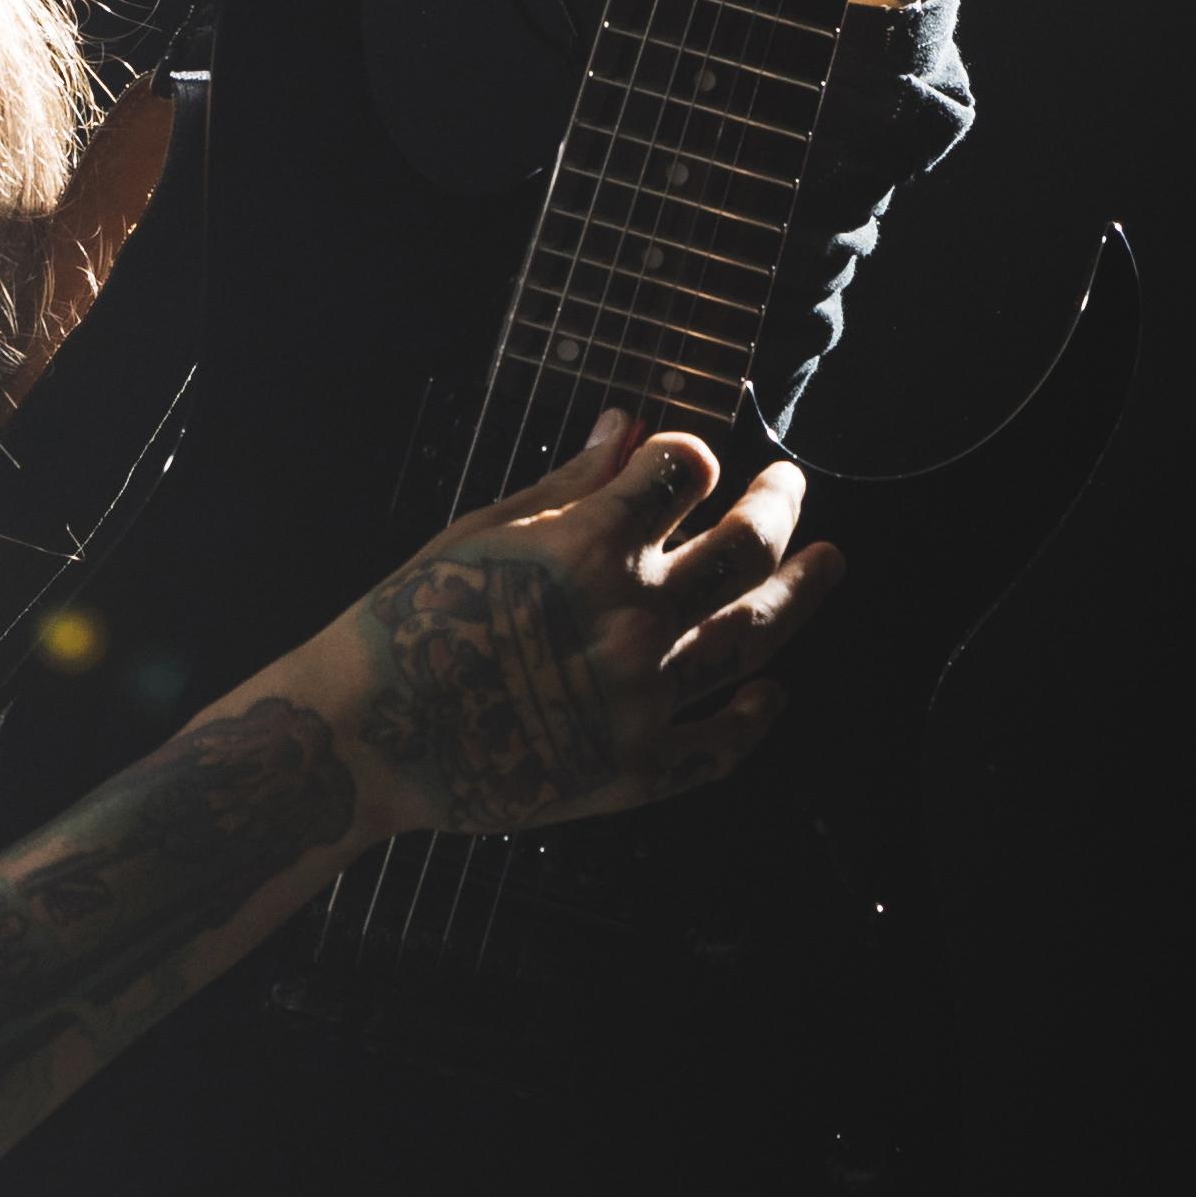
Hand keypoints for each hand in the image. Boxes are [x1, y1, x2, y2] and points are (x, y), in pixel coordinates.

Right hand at [297, 413, 841, 840]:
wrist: (365, 738)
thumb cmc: (406, 623)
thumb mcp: (479, 533)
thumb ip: (566, 484)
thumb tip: (628, 426)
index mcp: (591, 544)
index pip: (687, 469)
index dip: (693, 457)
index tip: (689, 462)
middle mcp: (633, 616)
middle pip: (747, 544)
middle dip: (779, 503)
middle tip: (789, 486)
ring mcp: (643, 697)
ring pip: (754, 635)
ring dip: (803, 592)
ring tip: (830, 563)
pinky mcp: (636, 770)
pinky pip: (720, 747)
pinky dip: (756, 719)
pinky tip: (773, 694)